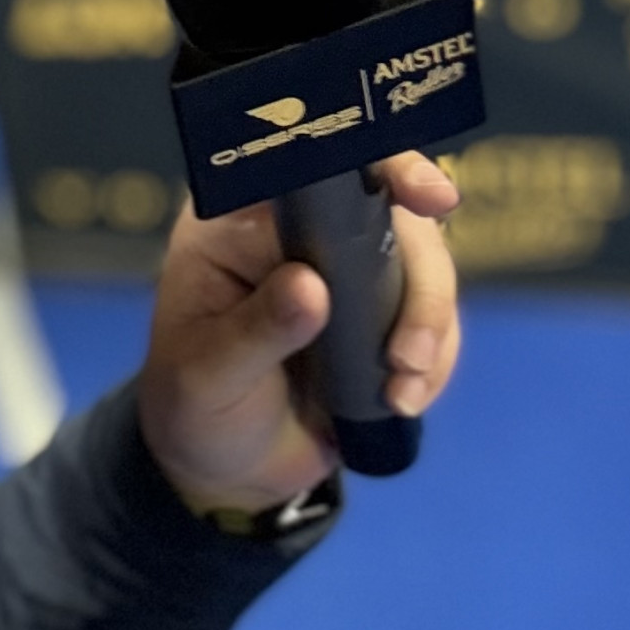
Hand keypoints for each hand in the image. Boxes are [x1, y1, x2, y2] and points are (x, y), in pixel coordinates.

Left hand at [137, 153, 461, 514]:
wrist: (224, 466)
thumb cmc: (194, 406)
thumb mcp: (207, 376)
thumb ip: (253, 332)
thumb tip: (310, 287)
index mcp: (239, 220)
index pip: (309, 164)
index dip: (375, 164)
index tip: (424, 197)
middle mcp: (299, 229)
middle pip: (391, 214)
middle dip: (421, 283)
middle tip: (407, 354)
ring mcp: (348, 269)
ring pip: (426, 265)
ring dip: (431, 329)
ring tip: (400, 391)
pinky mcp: (383, 314)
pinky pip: (435, 318)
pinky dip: (434, 360)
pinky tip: (402, 399)